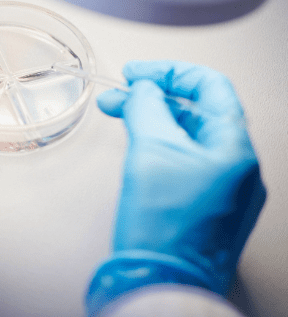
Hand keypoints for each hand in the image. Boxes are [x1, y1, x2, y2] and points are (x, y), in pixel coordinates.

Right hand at [86, 60, 265, 313]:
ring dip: (154, 120)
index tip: (137, 73)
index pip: (211, 88)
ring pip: (190, 138)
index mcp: (234, 150)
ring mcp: (224, 190)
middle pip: (198, 113)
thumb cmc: (163, 225)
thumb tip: (144, 89)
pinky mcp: (206, 208)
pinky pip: (186, 163)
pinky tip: (137, 144)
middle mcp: (238, 168)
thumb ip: (148, 109)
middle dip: (155, 98)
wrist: (161, 283)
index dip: (170, 73)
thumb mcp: (151, 152)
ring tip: (117, 115)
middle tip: (118, 95)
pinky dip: (160, 146)